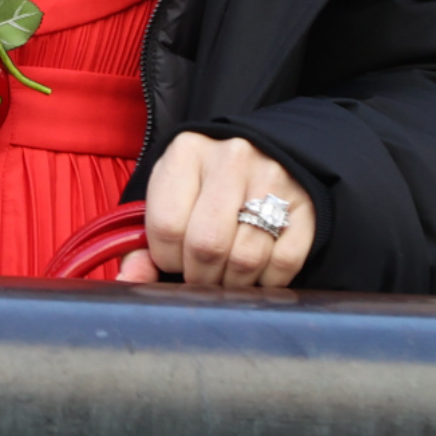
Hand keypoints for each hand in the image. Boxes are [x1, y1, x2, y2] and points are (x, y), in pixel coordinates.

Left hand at [115, 133, 314, 289]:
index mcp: (186, 150)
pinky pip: (284, 264)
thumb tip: (130, 282)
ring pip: (246, 259)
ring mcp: (273, 178)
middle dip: (199, 277)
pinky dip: (267, 283)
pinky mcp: (306, 204)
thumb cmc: (205, 184)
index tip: (172, 260)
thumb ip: (143, 243)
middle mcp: (231, 157)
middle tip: (200, 278)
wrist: (267, 153)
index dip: (165, 258)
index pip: (166, 225)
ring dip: (232, 285)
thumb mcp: (170, 198)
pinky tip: (256, 274)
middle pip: (207, 244)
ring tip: (225, 278)